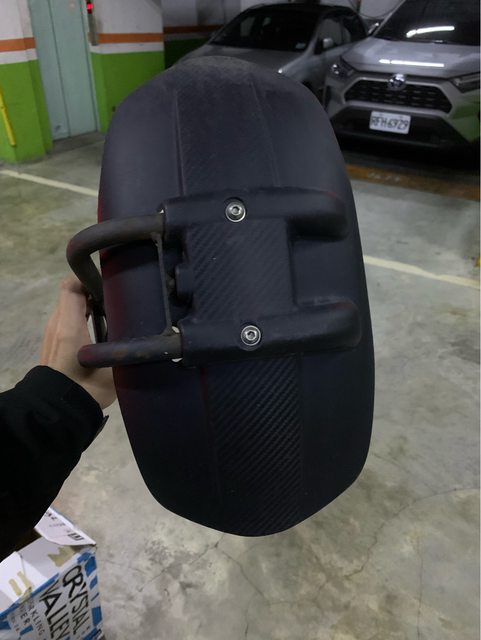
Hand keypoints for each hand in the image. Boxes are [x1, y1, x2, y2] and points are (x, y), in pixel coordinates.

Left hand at [41, 277, 115, 409]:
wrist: (63, 409)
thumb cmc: (87, 382)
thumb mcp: (111, 360)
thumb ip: (126, 341)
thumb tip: (142, 322)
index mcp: (69, 322)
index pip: (74, 285)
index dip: (92, 280)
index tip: (115, 284)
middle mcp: (58, 323)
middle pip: (77, 296)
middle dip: (98, 294)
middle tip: (123, 301)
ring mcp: (54, 333)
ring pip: (75, 309)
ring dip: (93, 309)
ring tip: (118, 316)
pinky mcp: (56, 344)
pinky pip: (71, 323)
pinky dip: (87, 321)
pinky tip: (107, 333)